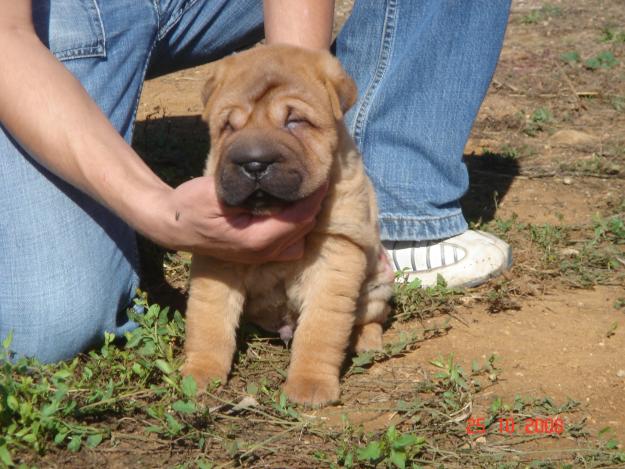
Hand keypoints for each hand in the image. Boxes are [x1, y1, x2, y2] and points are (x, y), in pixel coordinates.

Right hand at [149, 176, 326, 262]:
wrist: (171, 226)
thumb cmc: (190, 207)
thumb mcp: (216, 194)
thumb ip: (249, 193)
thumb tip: (278, 184)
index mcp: (257, 239)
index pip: (299, 219)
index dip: (314, 197)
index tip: (321, 177)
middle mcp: (263, 253)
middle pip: (304, 228)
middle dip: (312, 204)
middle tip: (315, 178)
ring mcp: (260, 256)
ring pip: (299, 238)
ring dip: (304, 216)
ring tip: (303, 192)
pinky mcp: (256, 254)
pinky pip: (288, 243)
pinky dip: (294, 226)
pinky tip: (286, 207)